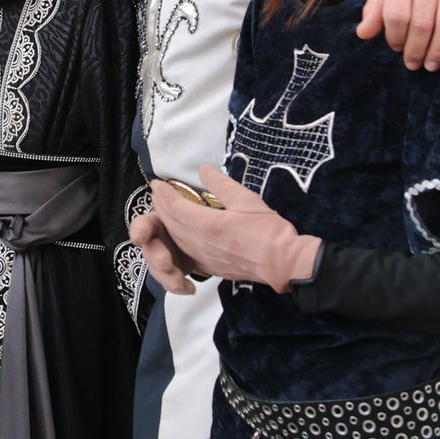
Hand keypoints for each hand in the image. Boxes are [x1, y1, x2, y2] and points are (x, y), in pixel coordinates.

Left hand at [127, 169, 320, 294]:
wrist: (282, 263)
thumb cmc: (267, 230)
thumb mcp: (246, 199)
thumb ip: (221, 184)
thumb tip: (204, 170)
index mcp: (207, 225)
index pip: (175, 208)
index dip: (164, 194)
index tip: (157, 184)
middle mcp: (200, 243)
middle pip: (172, 224)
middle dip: (162, 207)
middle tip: (158, 194)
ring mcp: (204, 258)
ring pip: (177, 239)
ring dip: (168, 224)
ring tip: (165, 211)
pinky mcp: (211, 268)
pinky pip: (187, 252)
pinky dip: (178, 240)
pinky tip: (181, 235)